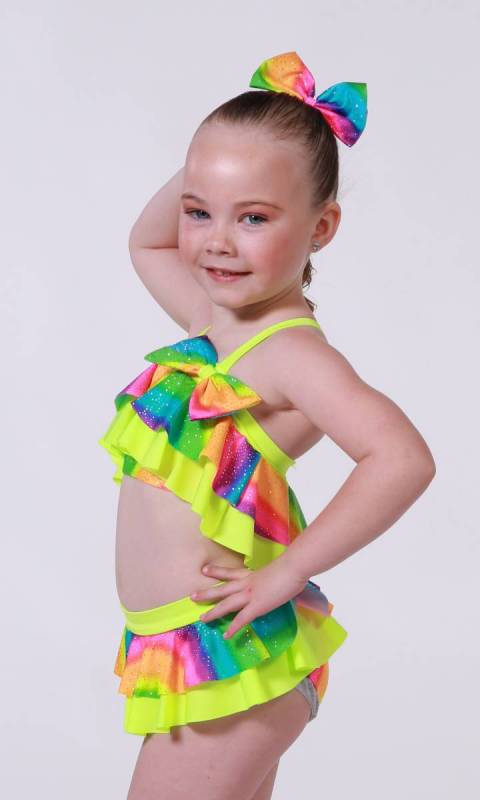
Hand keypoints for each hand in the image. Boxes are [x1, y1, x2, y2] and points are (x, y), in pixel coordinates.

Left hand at [190, 558, 308, 638]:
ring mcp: (250, 595)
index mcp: (251, 574)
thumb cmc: (290, 567)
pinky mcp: (257, 606)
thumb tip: (276, 580)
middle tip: (192, 596)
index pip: (230, 572)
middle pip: (222, 589)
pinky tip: (226, 635)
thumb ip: (271, 577)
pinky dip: (233, 628)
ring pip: (226, 604)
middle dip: (207, 593)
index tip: (205, 570)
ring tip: (202, 619)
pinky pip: (242, 619)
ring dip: (214, 612)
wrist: (293, 567)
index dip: (217, 571)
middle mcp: (246, 583)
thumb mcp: (276, 571)